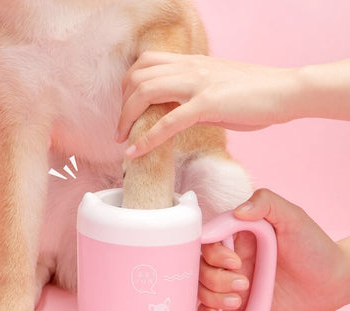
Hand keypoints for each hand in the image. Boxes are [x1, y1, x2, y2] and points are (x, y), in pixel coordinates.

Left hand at [118, 52, 299, 157]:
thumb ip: (191, 96)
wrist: (286, 90)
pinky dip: (146, 138)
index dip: (127, 85)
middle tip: (120, 130)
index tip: (127, 109)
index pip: (144, 63)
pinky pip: (168, 121)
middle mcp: (189, 67)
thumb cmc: (254, 92)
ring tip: (122, 140)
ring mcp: (197, 83)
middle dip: (121, 105)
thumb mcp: (216, 88)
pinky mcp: (208, 103)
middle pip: (137, 77)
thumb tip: (173, 114)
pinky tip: (133, 152)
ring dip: (127, 119)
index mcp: (191, 62)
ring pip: (145, 93)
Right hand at [198, 189, 349, 310]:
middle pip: (201, 264)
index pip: (208, 238)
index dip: (214, 252)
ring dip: (214, 295)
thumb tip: (238, 211)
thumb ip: (266, 203)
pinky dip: (206, 309)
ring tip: (238, 298)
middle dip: (216, 277)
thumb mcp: (293, 217)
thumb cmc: (313, 247)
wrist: (331, 283)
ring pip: (202, 286)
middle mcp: (231, 255)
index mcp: (238, 234)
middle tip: (243, 281)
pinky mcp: (237, 300)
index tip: (234, 260)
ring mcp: (232, 278)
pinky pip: (209, 305)